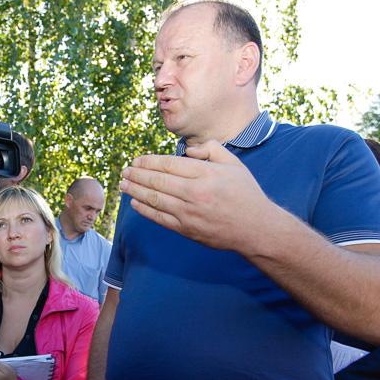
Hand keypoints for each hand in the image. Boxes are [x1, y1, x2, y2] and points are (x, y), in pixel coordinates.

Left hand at [119, 140, 277, 253]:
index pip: (168, 165)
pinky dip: (145, 210)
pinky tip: (135, 203)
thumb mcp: (233, 163)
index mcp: (205, 174)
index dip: (148, 162)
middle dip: (137, 175)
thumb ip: (210, 149)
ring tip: (123, 184)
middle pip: (157, 181)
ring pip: (155, 199)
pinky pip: (160, 218)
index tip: (137, 160)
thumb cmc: (245, 193)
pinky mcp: (186, 229)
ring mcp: (189, 213)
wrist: (255, 228)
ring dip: (135, 191)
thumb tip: (187, 151)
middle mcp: (194, 193)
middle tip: (125, 171)